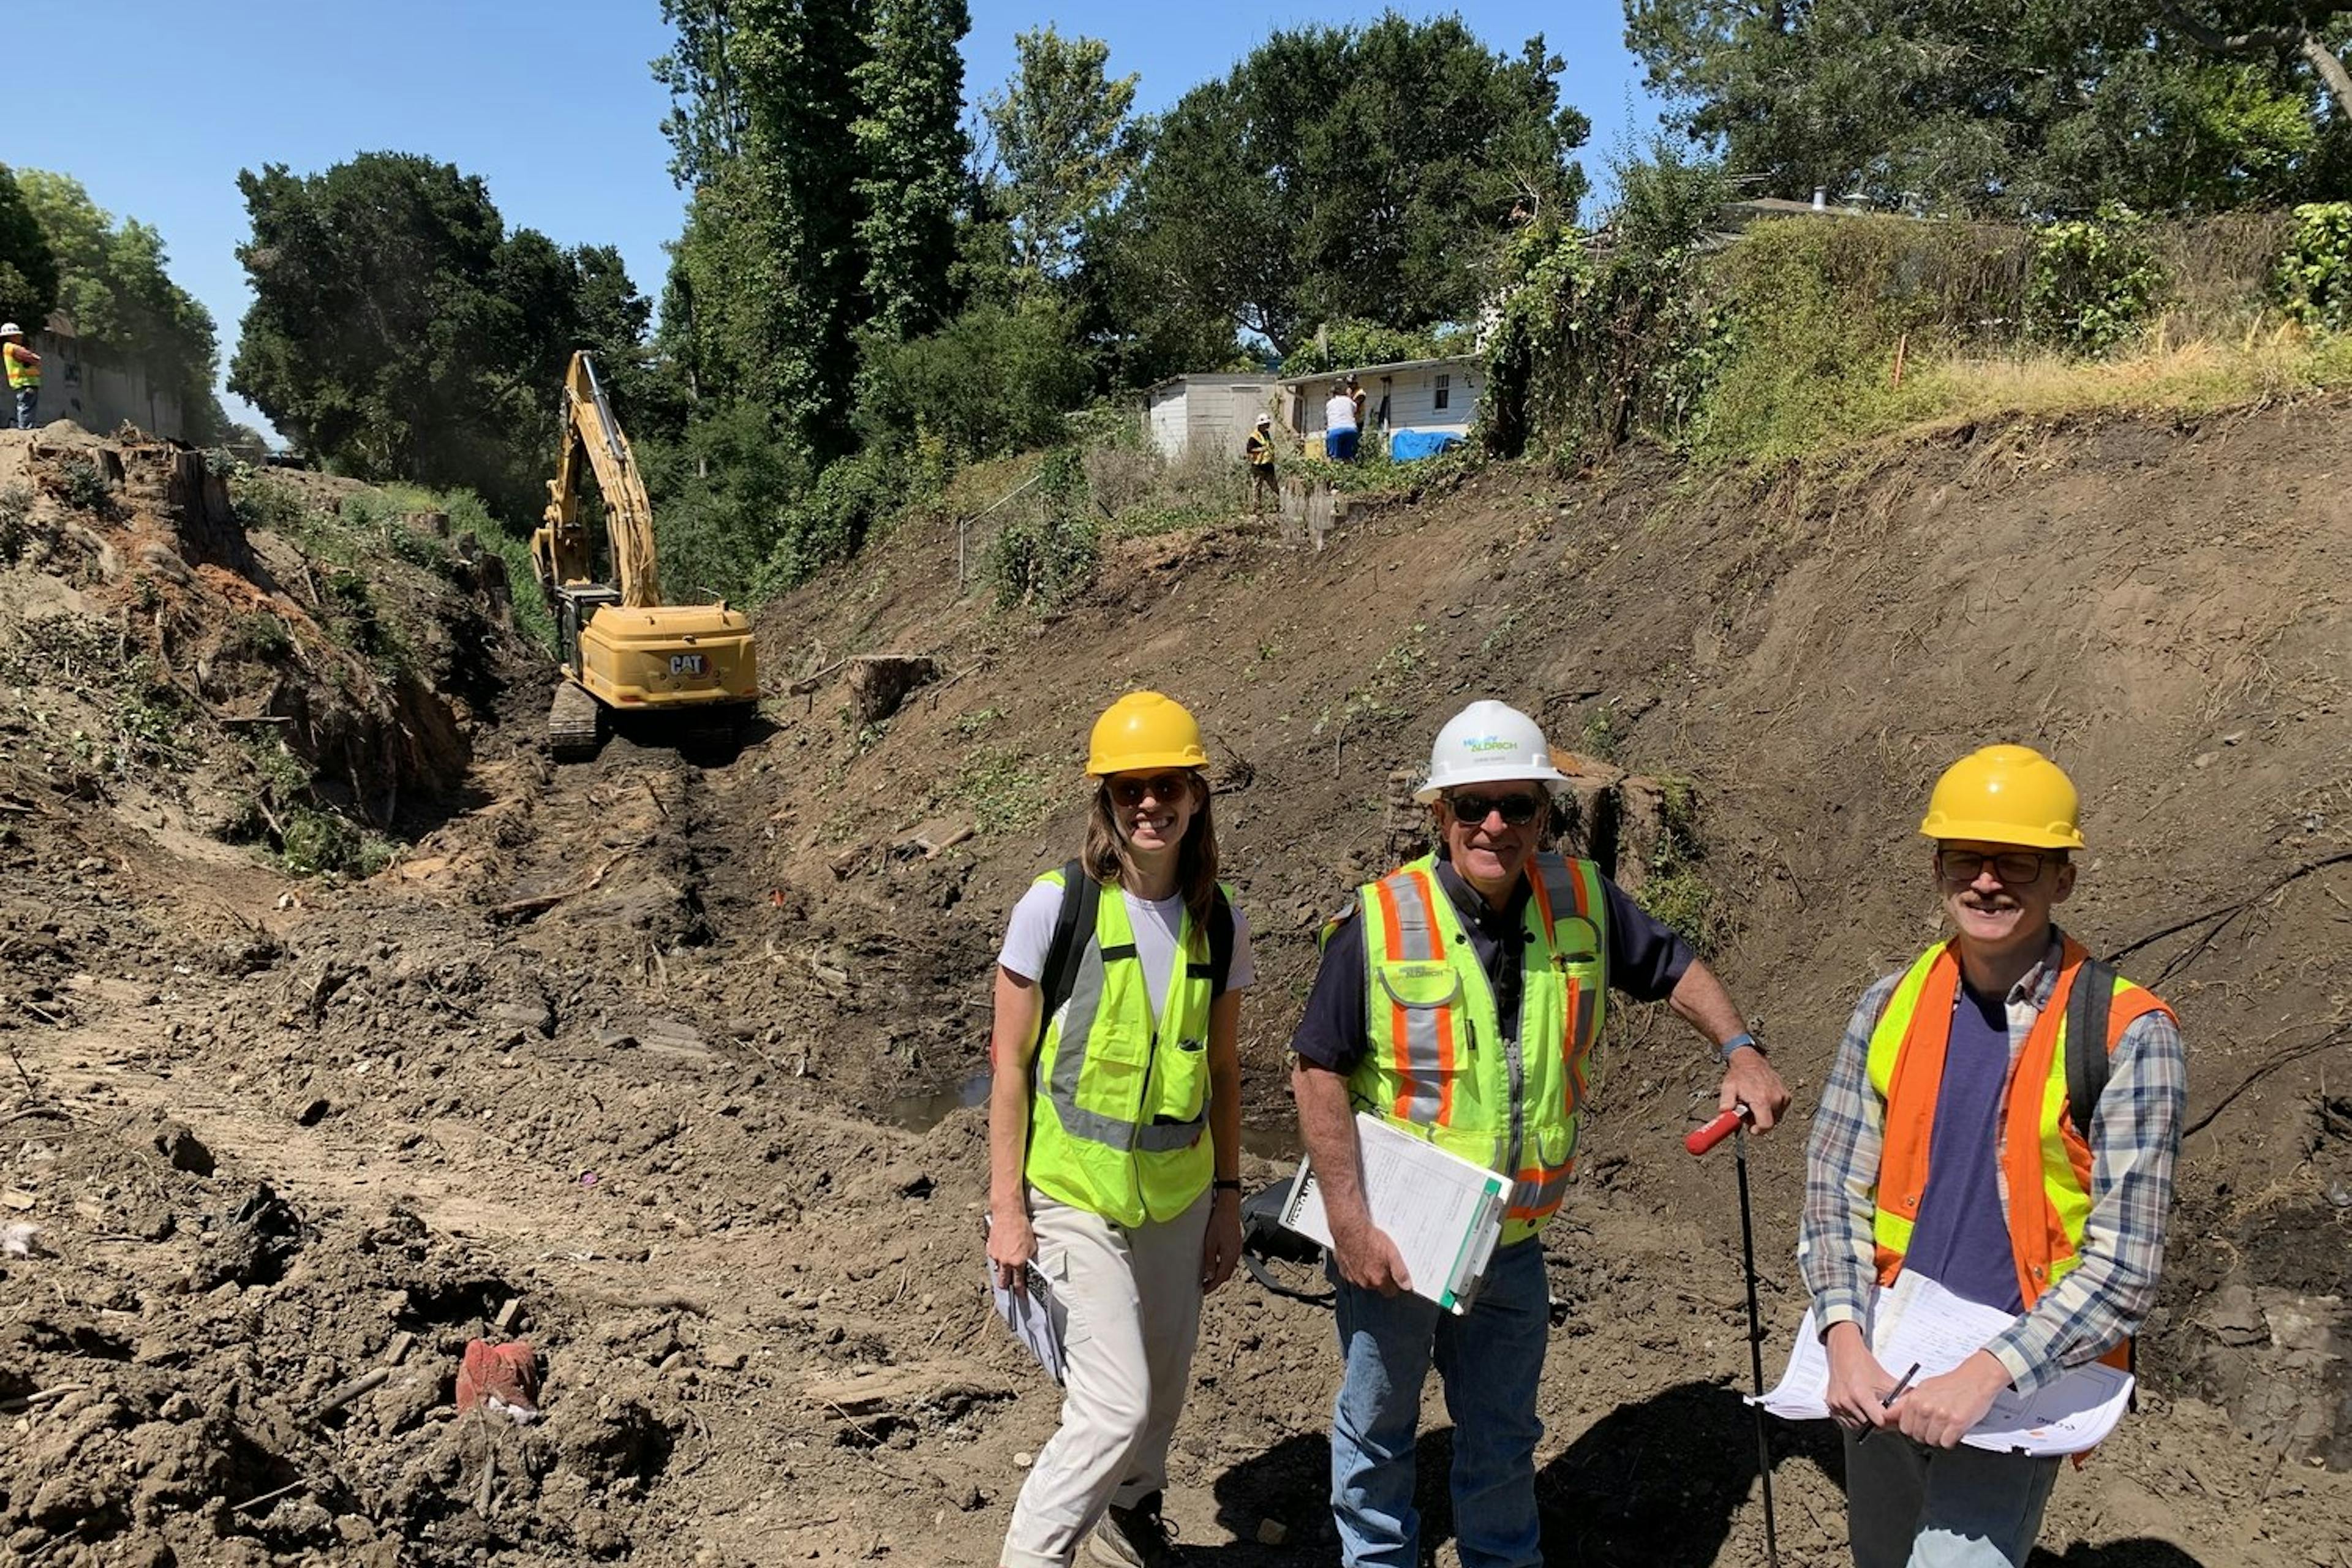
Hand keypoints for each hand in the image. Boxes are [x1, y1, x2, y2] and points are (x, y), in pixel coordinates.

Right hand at [987, 1209, 1035, 1295]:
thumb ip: (1028, 1260)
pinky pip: (994, 1259)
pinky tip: (1003, 1251)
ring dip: (1002, 1270)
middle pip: (1003, 1283)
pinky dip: (998, 1258)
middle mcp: (1006, 1262)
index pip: (1018, 1283)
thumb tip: (1026, 1269)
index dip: (1020, 1291)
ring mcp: (996, 1256)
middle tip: (1010, 1287)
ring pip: (998, 1270)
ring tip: (1007, 1264)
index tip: (1021, 1295)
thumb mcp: (1031, 1246)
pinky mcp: (989, 1249)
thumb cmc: (1022, 1228)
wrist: (1008, 1215)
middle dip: (1006, 1286)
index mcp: (1018, 1262)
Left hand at [1201, 1190, 1242, 1291]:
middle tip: (1205, 1286)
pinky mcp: (1237, 1243)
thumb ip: (1210, 1261)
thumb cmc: (1218, 1223)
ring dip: (1220, 1274)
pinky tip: (1216, 1263)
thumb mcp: (1210, 1244)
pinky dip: (1223, 1266)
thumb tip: (1209, 1276)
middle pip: (1226, 1274)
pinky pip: (1231, 1260)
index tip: (1204, 1291)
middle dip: (1216, 1282)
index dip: (1212, 1286)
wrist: (1228, 1207)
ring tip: (1209, 1277)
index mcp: (1230, 1256)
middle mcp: (1236, 1254)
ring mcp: (1238, 1249)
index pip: (1221, 1277)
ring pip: (1229, 1267)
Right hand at [1329, 1217, 1412, 1295]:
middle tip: (1383, 1261)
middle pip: (1377, 1286)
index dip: (1394, 1284)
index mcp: (1378, 1279)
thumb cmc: (1369, 1239)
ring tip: (1371, 1256)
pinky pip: (1352, 1273)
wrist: (1350, 1229)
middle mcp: (1364, 1281)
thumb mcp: (1392, 1253)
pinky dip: (1356, 1267)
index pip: (1390, 1291)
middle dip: (1381, 1277)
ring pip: (1364, 1280)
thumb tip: (1406, 1285)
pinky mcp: (1343, 1269)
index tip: (1395, 1277)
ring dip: (1367, 1272)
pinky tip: (1359, 1256)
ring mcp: (1352, 1276)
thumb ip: (1400, 1272)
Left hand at [1719, 1048, 1790, 1131]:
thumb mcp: (1727, 1088)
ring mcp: (1783, 1097)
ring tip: (1754, 1103)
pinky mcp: (1787, 1096)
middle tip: (1748, 1111)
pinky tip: (1762, 1100)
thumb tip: (1725, 1113)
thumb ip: (1726, 1103)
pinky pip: (1780, 1110)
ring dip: (1764, 1115)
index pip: (1766, 1126)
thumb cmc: (1739, 1075)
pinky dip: (1771, 1109)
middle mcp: (1775, 1099)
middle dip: (1758, 1122)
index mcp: (1762, 1099)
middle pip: (1770, 1123)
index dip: (1757, 1130)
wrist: (1751, 1061)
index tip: (1751, 1128)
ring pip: (1775, 1118)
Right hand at [1822, 1321, 1898, 1433]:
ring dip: (1865, 1421)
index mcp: (1860, 1394)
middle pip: (1867, 1424)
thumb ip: (1900, 1394)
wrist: (1843, 1352)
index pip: (1878, 1421)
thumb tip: (1914, 1405)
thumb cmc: (1862, 1363)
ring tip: (1871, 1410)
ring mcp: (1837, 1404)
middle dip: (1877, 1422)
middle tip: (1883, 1416)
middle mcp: (1846, 1401)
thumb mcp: (1884, 1378)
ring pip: (1856, 1425)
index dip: (1887, 1421)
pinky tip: (1859, 1408)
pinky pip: (1845, 1421)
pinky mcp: (1830, 1404)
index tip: (1892, 1419)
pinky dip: (1853, 1418)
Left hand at [1894, 1351, 2010, 1448]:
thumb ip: (1905, 1403)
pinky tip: (1954, 1429)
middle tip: (1937, 1425)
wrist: (1976, 1379)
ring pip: (1932, 1441)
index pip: (1903, 1426)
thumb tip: (1887, 1415)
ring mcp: (1941, 1415)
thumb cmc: (1951, 1384)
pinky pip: (1946, 1443)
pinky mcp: (1957, 1423)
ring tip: (1946, 1426)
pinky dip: (1951, 1440)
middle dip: (1926, 1434)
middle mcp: (1926, 1407)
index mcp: (1915, 1399)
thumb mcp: (1923, 1388)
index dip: (1912, 1429)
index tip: (1919, 1426)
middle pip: (1917, 1436)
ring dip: (1939, 1437)